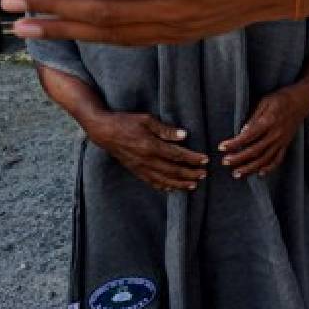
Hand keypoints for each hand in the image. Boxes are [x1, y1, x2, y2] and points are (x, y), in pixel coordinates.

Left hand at [1, 0, 304, 44]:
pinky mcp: (177, 35)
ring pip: (110, 34)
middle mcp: (172, 11)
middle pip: (101, 14)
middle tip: (8, 4)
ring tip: (25, 25)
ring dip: (64, 28)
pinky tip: (71, 31)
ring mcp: (174, 29)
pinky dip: (93, 38)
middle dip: (51, 8)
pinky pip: (128, 40)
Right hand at [86, 111, 207, 191]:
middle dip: (190, 173)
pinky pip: (151, 182)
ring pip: (163, 180)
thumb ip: (165, 129)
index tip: (204, 160)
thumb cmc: (126, 122)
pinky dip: (163, 187)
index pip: (177, 155)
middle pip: (173, 170)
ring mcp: (140, 167)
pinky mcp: (135, 170)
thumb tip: (184, 135)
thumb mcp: (146, 119)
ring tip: (194, 185)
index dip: (192, 158)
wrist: (103, 131)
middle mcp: (146, 160)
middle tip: (204, 174)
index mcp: (150, 146)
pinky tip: (172, 188)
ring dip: (180, 183)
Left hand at [219, 85, 308, 178]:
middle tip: (225, 162)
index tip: (221, 147)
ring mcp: (282, 141)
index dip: (234, 143)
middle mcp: (276, 134)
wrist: (301, 101)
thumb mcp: (265, 101)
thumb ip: (253, 117)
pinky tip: (260, 173)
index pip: (248, 136)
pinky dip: (269, 168)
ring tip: (237, 174)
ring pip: (265, 159)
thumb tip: (242, 131)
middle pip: (255, 150)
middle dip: (238, 158)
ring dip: (250, 168)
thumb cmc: (281, 98)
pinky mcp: (286, 144)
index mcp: (269, 121)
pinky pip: (278, 159)